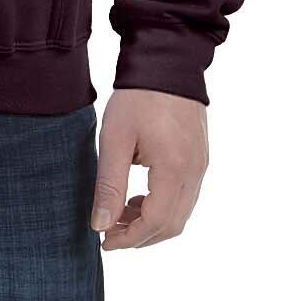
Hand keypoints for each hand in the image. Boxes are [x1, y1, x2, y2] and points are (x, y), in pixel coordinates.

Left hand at [90, 87, 208, 249]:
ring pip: (181, 212)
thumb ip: (109, 184)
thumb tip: (100, 224)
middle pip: (172, 224)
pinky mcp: (200, 155)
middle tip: (110, 233)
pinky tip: (139, 195)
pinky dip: (163, 204)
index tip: (105, 241)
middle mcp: (195, 171)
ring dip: (152, 221)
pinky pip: (185, 194)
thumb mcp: (115, 138)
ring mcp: (201, 163)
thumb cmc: (137, 96)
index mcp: (175, 168)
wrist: (167, 58)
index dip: (130, 238)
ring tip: (121, 213)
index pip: (156, 222)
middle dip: (141, 236)